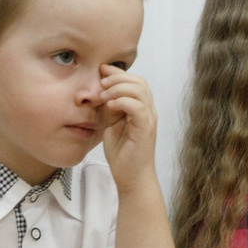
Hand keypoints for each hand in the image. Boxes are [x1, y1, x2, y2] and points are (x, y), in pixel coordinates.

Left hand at [98, 65, 157, 189]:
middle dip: (118, 77)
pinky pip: (138, 107)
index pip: (135, 82)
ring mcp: (148, 120)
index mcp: (141, 108)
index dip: (118, 73)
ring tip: (104, 95)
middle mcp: (148, 111)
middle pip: (140, 82)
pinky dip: (123, 101)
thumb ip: (108, 107)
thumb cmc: (122, 152)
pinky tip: (111, 105)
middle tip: (102, 83)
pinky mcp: (145, 129)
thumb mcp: (111, 123)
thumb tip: (100, 89)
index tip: (101, 71)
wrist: (131, 176)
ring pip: (140, 91)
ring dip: (119, 88)